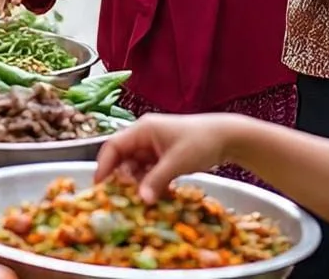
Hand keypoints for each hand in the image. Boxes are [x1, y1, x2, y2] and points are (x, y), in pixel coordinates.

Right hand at [95, 113, 243, 202]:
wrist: (228, 138)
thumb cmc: (201, 142)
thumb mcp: (176, 162)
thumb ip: (156, 181)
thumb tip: (141, 200)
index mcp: (142, 129)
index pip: (113, 146)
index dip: (104, 166)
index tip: (99, 186)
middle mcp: (144, 136)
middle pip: (122, 158)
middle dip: (121, 178)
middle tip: (120, 198)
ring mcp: (153, 146)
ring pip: (134, 167)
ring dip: (136, 183)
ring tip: (138, 199)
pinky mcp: (162, 156)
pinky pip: (147, 171)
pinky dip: (148, 183)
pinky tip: (151, 195)